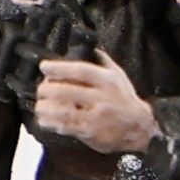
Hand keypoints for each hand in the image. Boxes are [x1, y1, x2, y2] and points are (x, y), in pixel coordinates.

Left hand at [35, 50, 156, 153]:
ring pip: (61, 110)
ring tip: (40, 106)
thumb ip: (102, 61)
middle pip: (65, 91)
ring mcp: (94, 116)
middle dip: (46, 90)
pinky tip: (44, 120)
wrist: (140, 128)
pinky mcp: (89, 132)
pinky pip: (64, 126)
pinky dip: (50, 123)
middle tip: (41, 90)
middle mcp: (101, 97)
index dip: (58, 68)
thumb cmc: (125, 99)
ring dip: (44, 108)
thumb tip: (85, 47)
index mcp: (107, 80)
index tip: (44, 66)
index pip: (79, 70)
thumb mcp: (119, 75)